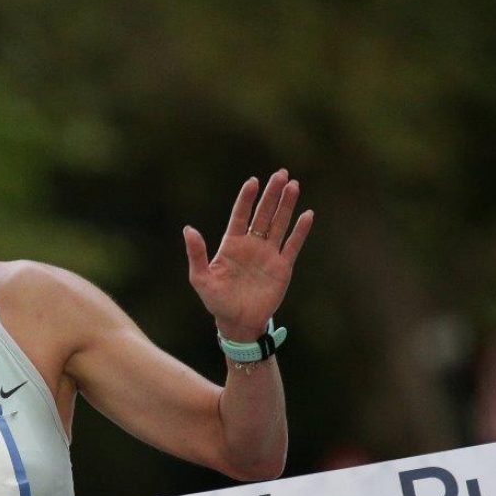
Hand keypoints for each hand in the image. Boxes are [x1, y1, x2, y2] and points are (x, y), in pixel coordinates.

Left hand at [183, 170, 313, 340]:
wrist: (237, 322)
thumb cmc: (216, 300)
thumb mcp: (201, 279)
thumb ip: (196, 254)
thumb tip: (188, 229)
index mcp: (231, 244)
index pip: (240, 216)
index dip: (246, 198)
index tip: (253, 181)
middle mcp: (251, 245)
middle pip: (263, 214)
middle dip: (272, 194)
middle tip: (281, 174)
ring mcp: (268, 254)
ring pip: (279, 224)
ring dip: (286, 205)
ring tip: (293, 185)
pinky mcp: (282, 267)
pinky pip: (293, 245)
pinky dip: (300, 230)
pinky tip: (307, 214)